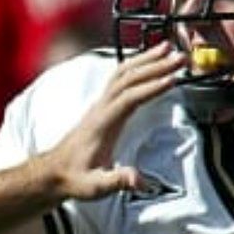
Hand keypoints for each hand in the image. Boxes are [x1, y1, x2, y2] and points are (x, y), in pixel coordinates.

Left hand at [41, 41, 184, 200]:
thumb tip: (139, 180)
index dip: (149, 88)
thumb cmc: (74, 178)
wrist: (52, 173)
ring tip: (168, 47)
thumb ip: (117, 181)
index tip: (173, 79)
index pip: (127, 99)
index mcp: (101, 125)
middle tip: (180, 57)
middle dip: (154, 66)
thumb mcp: (95, 186)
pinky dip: (136, 65)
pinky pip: (119, 79)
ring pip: (122, 74)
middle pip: (127, 79)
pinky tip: (150, 59)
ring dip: (145, 59)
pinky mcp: (102, 106)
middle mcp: (100, 110)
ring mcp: (100, 105)